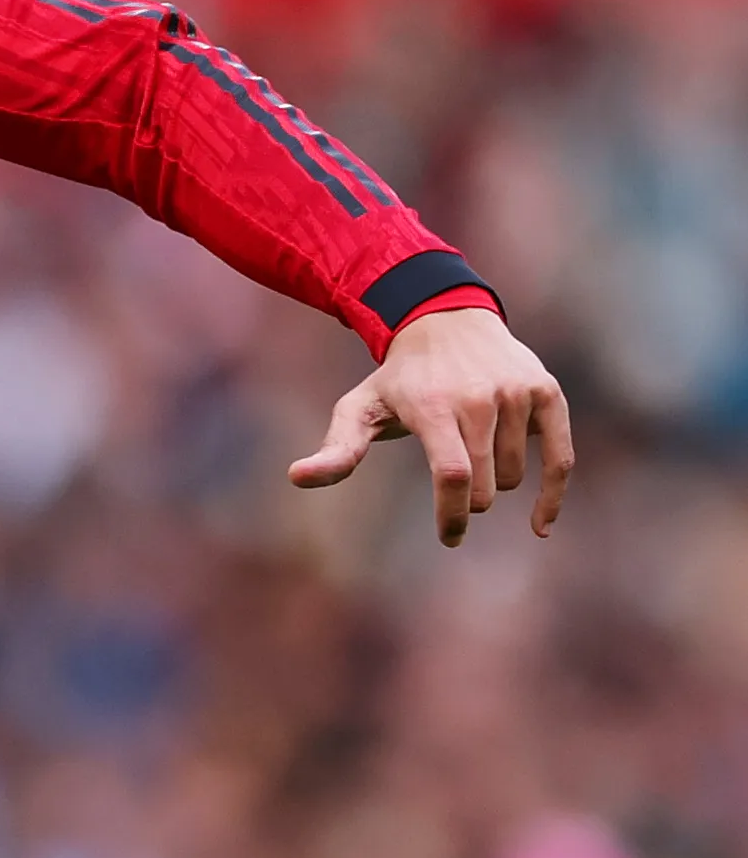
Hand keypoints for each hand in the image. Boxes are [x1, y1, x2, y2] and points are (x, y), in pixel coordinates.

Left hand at [289, 306, 573, 545]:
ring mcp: (517, 392)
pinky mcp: (546, 391)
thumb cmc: (399, 378)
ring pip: (514, 475)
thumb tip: (296, 478)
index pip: (453, 475)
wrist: (446, 319)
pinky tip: (539, 527)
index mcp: (435, 406)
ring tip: (473, 448)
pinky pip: (561, 458)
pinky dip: (553, 495)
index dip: (452, 515)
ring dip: (495, 481)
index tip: (449, 538)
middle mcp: (480, 397)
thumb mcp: (360, 408)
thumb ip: (336, 449)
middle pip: (485, 484)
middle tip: (452, 483)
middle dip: (469, 500)